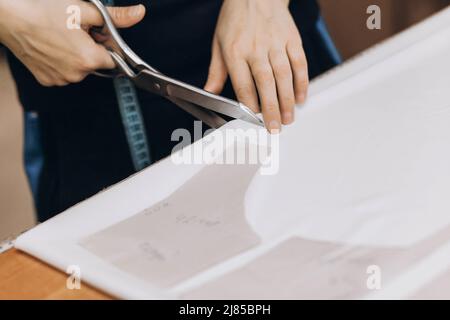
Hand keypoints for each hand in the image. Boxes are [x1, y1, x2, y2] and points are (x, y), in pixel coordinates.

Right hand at [0, 0, 144, 85]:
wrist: (7, 16)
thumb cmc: (42, 10)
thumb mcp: (85, 10)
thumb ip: (116, 18)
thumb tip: (138, 14)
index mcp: (89, 59)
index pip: (113, 60)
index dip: (107, 46)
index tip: (96, 35)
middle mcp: (76, 75)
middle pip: (95, 65)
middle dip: (91, 49)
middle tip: (74, 31)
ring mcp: (60, 79)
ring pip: (79, 69)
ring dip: (75, 56)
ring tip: (59, 37)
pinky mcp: (47, 80)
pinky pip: (63, 73)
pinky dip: (61, 62)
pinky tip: (51, 46)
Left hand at [204, 0, 308, 131]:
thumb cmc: (235, 19)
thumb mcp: (218, 43)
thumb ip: (216, 72)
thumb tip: (208, 93)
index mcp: (235, 52)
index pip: (243, 84)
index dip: (250, 104)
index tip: (254, 119)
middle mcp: (256, 48)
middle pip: (265, 83)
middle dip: (271, 109)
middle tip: (274, 128)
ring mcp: (276, 43)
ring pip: (284, 75)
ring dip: (287, 100)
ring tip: (288, 118)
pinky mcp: (291, 39)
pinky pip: (299, 63)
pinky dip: (302, 82)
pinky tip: (301, 97)